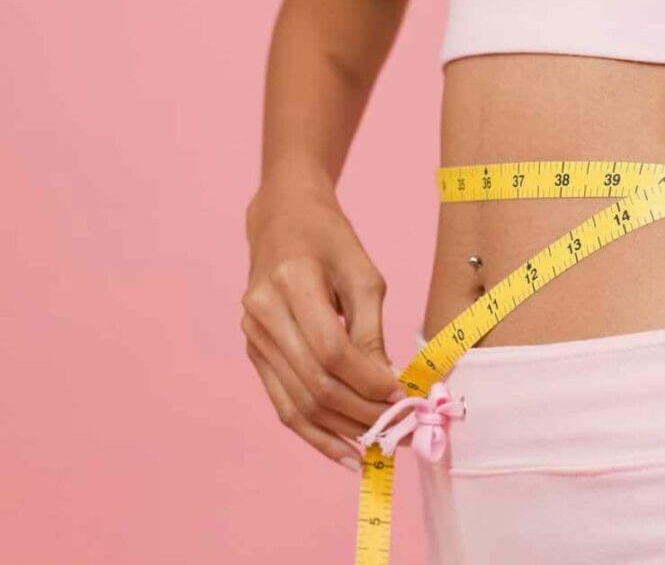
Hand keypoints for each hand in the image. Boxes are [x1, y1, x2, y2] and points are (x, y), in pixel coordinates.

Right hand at [241, 173, 406, 471]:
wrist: (283, 220)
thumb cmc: (331, 241)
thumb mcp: (364, 275)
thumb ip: (372, 333)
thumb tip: (387, 389)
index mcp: (290, 282)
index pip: (331, 350)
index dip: (368, 380)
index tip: (404, 397)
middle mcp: (262, 313)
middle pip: (314, 382)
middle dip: (361, 413)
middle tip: (401, 429)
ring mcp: (252, 336)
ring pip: (297, 402)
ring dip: (341, 430)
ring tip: (379, 446)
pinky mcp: (254, 352)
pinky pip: (283, 402)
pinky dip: (314, 432)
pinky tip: (343, 451)